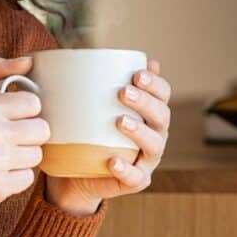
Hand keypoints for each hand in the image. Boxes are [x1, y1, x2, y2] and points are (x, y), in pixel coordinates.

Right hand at [0, 56, 49, 236]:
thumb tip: (29, 61)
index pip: (33, 103)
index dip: (25, 112)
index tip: (11, 119)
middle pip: (42, 129)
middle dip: (28, 137)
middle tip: (7, 141)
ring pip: (37, 155)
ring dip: (22, 159)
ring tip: (0, 159)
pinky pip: (28, 178)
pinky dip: (15, 179)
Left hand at [45, 59, 170, 212]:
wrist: (74, 172)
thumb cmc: (83, 130)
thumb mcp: (84, 104)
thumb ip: (89, 82)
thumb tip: (78, 55)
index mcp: (147, 113)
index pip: (162, 94)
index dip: (156, 83)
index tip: (137, 73)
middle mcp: (153, 134)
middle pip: (162, 116)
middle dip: (146, 102)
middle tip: (124, 92)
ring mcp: (146, 160)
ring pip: (154, 145)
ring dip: (140, 131)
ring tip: (120, 121)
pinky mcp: (134, 181)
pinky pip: (136, 177)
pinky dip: (126, 169)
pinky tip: (113, 161)